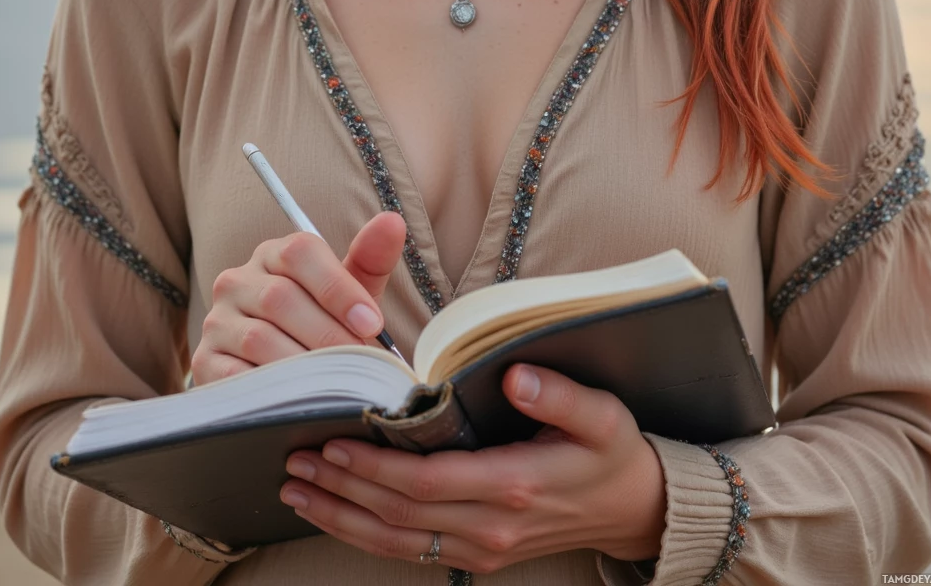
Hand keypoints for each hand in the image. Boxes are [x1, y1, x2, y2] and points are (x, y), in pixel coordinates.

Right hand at [191, 211, 406, 384]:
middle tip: (361, 364)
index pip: (301, 252)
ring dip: (303, 364)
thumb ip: (371, 259)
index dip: (340, 288)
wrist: (282, 370)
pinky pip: (234, 375)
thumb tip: (392, 222)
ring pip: (258, 338)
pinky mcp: (204, 362)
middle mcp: (237, 280)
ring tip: (337, 385)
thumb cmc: (322, 322)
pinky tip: (299, 401)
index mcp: (274, 254)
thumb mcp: (349, 292)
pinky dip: (270, 390)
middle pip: (280, 297)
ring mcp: (217, 321)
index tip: (373, 324)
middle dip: (328, 335)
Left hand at [279, 362, 667, 572]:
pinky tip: (335, 514)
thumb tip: (514, 375)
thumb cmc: (613, 451)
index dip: (376, 467)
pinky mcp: (477, 555)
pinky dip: (366, 534)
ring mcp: (482, 549)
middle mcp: (492, 528)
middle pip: (400, 514)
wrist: (635, 510)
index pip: (428, 481)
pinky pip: (411, 551)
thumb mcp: (602, 415)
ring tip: (297, 490)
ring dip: (342, 518)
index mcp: (515, 487)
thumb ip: (559, 396)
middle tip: (295, 461)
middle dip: (343, 489)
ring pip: (396, 541)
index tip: (335, 443)